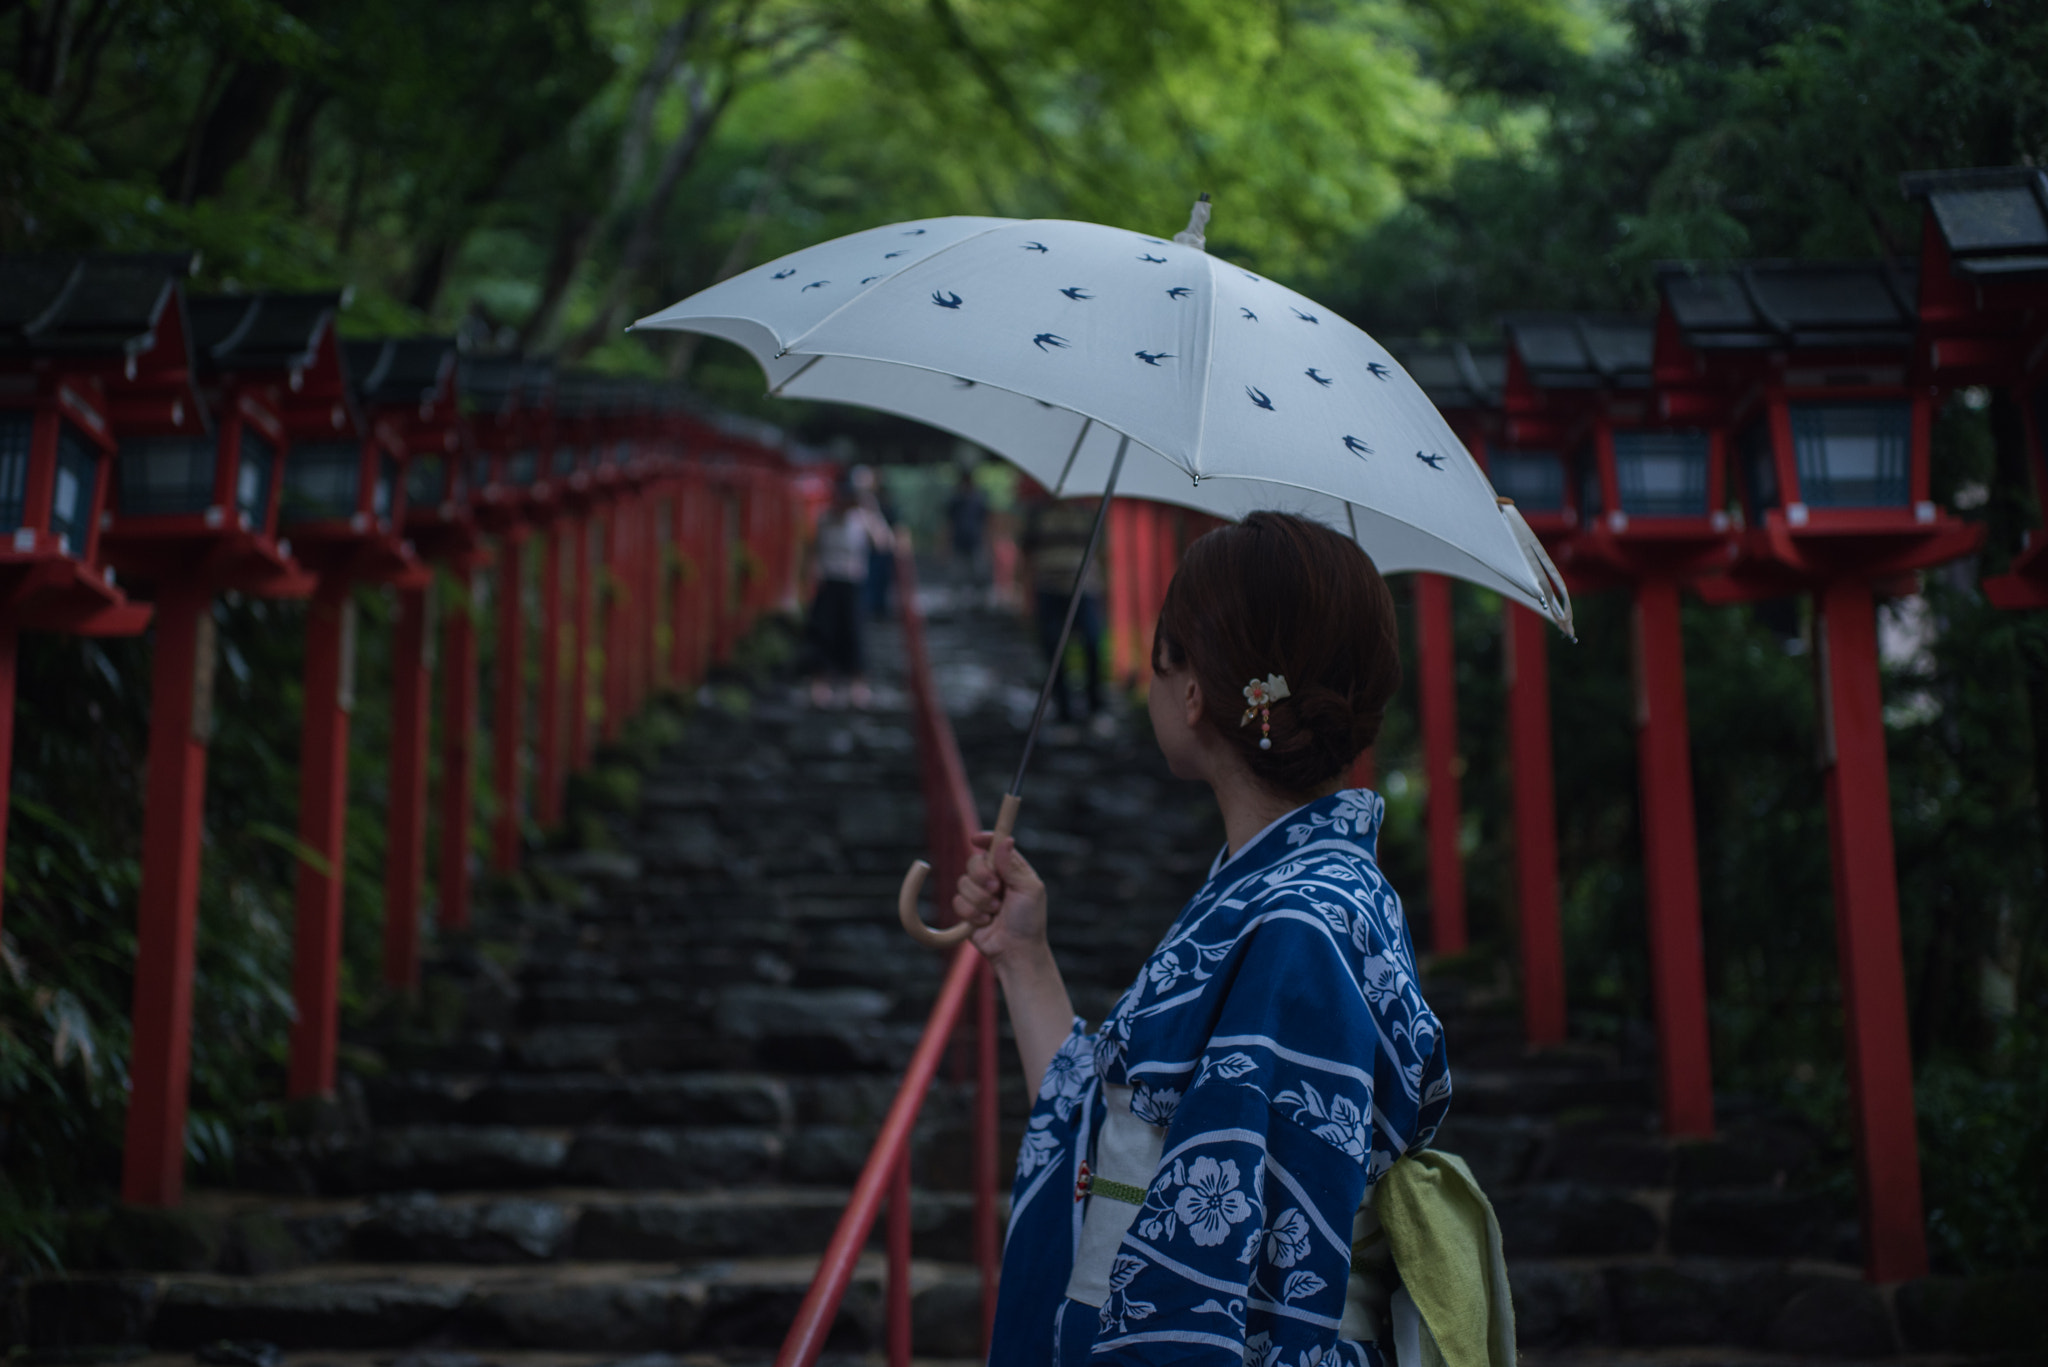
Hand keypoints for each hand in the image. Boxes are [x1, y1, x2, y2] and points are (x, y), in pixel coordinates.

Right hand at [954, 832, 1048, 964]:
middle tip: (995, 889)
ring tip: (995, 912)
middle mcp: (994, 879)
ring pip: (963, 883)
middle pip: (973, 862)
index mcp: (1012, 870)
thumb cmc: (1029, 921)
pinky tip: (984, 922)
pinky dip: (971, 913)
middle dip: (982, 876)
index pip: (995, 847)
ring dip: (980, 900)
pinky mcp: (967, 911)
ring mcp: (979, 895)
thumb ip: (1013, 866)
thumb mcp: (1029, 890)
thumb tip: (1005, 839)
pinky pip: (957, 902)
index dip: (985, 840)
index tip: (976, 839)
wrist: (1016, 951)